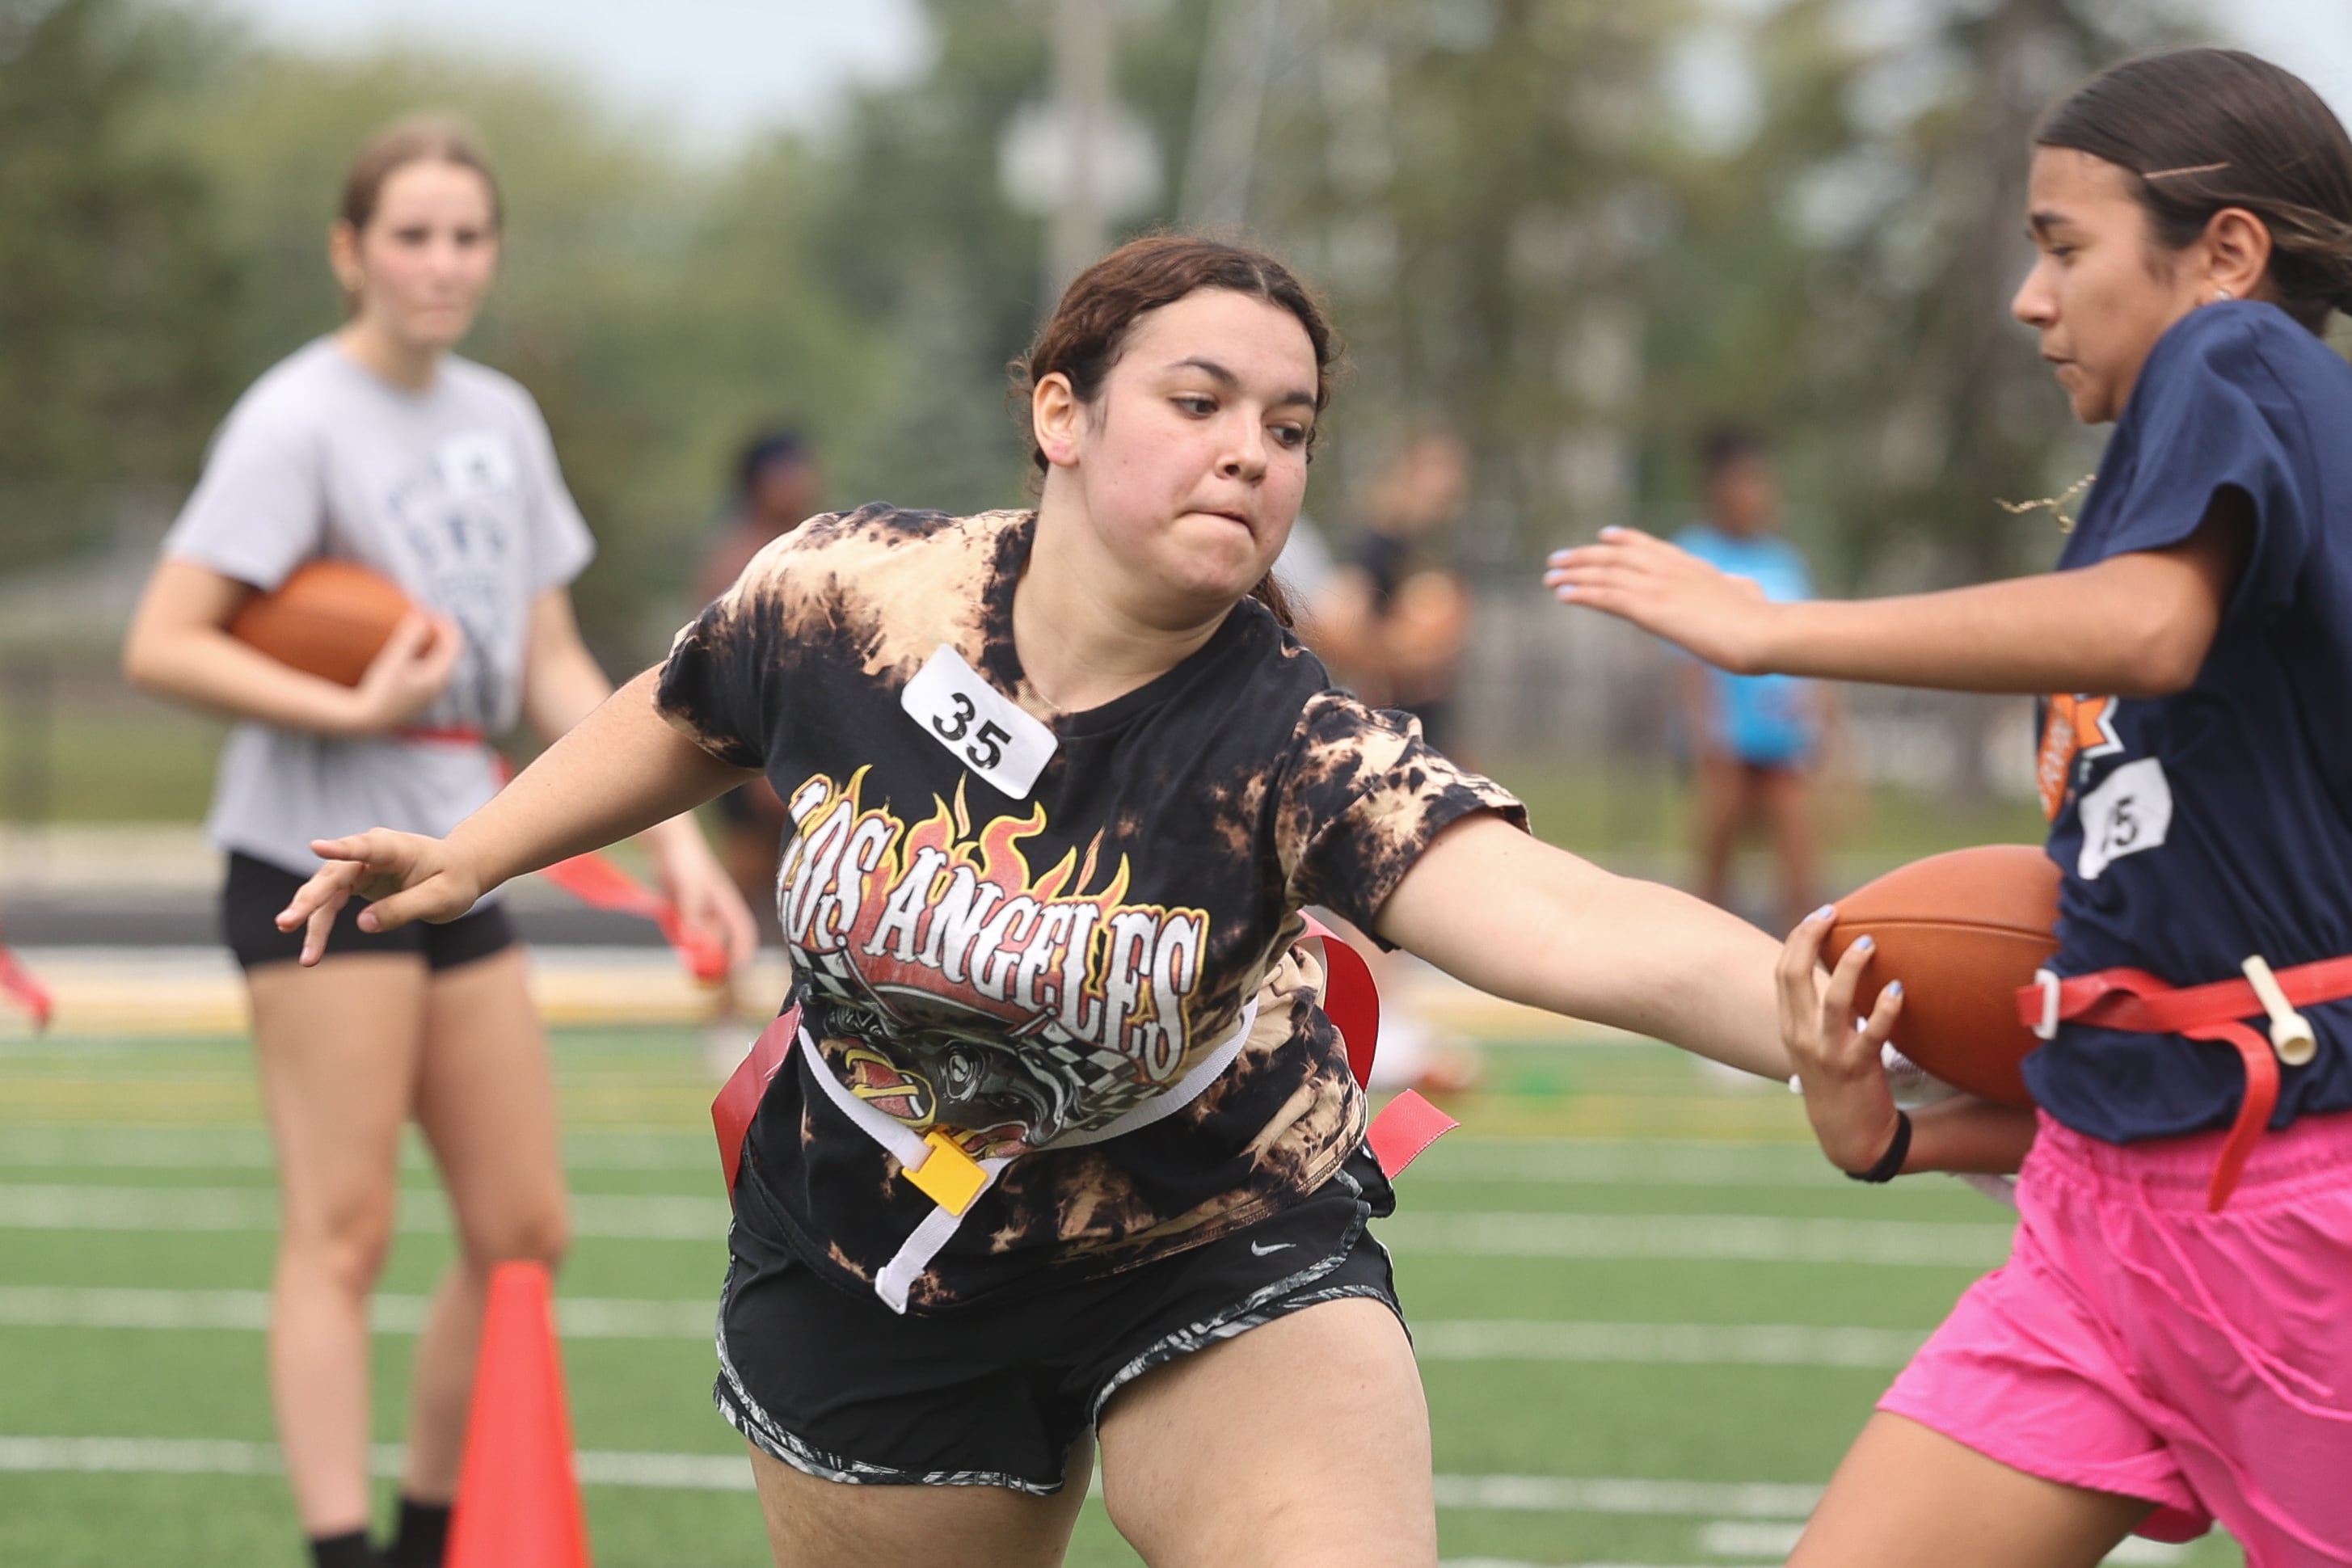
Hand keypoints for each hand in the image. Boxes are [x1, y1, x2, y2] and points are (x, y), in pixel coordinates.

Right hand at [275, 828, 488, 965]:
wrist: (459, 870)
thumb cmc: (454, 880)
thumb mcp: (440, 899)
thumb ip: (403, 909)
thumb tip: (363, 924)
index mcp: (396, 848)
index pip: (366, 847)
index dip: (340, 848)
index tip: (316, 846)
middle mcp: (370, 852)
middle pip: (333, 875)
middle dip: (309, 900)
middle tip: (287, 922)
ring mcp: (359, 866)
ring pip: (326, 893)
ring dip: (311, 922)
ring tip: (307, 959)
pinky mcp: (355, 882)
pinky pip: (330, 903)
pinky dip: (321, 925)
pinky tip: (312, 952)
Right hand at [341, 612, 463, 734]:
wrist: (367, 721)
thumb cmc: (378, 691)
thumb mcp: (393, 662)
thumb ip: (408, 639)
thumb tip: (420, 617)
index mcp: (439, 677)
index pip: (454, 645)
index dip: (447, 625)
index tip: (433, 611)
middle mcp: (438, 687)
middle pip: (448, 653)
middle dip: (440, 633)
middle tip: (427, 617)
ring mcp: (427, 694)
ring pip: (437, 663)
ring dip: (430, 645)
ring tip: (416, 630)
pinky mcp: (415, 698)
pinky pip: (425, 672)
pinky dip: (420, 657)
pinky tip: (401, 652)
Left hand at [652, 828, 760, 979]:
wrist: (669, 845)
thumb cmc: (687, 861)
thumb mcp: (691, 889)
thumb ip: (693, 915)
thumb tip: (694, 941)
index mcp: (728, 905)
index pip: (744, 934)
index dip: (743, 953)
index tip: (735, 972)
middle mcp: (718, 911)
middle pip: (723, 943)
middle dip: (716, 961)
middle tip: (705, 978)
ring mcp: (702, 912)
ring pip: (704, 940)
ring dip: (698, 952)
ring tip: (692, 960)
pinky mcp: (686, 912)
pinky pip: (688, 933)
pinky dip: (685, 942)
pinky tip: (678, 942)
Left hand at [1544, 528, 1774, 671]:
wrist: (1762, 632)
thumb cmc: (1761, 621)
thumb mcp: (1749, 594)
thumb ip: (1739, 586)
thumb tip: (1741, 584)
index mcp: (1693, 566)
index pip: (1651, 545)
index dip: (1624, 539)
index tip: (1603, 535)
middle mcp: (1670, 570)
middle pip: (1618, 556)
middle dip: (1585, 556)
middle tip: (1558, 559)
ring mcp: (1659, 587)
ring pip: (1606, 574)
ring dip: (1573, 574)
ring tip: (1549, 577)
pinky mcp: (1650, 609)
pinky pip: (1607, 597)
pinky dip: (1581, 594)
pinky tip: (1562, 595)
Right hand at [1778, 905, 1907, 1174]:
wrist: (1849, 1136)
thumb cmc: (1837, 1083)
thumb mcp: (1816, 1045)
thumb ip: (1820, 1012)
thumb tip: (1842, 968)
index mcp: (1789, 1026)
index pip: (1783, 972)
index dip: (1798, 938)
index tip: (1820, 914)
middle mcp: (1801, 1036)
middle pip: (1794, 975)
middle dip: (1810, 938)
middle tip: (1833, 913)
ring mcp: (1827, 1053)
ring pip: (1832, 999)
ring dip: (1851, 967)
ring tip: (1869, 942)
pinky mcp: (1857, 1068)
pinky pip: (1870, 1034)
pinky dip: (1884, 1010)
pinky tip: (1898, 990)